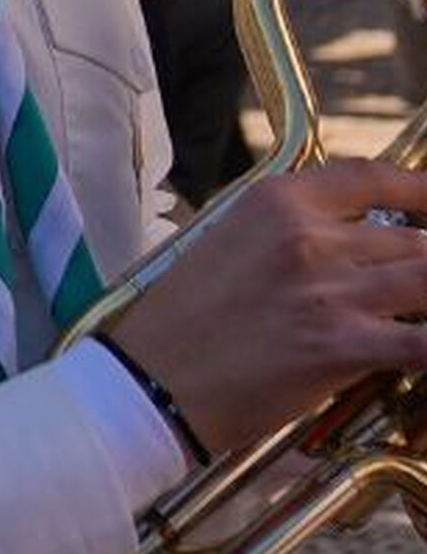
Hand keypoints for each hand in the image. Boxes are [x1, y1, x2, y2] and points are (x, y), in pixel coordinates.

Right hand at [106, 158, 426, 456]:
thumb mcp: (229, 242)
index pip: (370, 177)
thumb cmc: (183, 317)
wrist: (155, 377)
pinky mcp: (342, 344)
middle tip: (417, 282)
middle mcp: (307, 235)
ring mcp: (329, 289)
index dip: (422, 189)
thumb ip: (291, 232)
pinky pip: (425, 343)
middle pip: (414, 238)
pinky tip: (425, 353)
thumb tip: (353, 241)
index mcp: (275, 202)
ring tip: (417, 313)